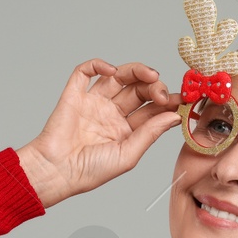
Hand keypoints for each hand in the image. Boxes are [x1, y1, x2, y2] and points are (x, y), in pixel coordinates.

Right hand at [16, 58, 184, 209]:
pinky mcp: (74, 95)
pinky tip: (112, 70)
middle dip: (155, 86)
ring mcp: (93, 103)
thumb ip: (150, 133)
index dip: (167, 101)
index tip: (181, 99)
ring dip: (137, 70)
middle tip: (162, 93)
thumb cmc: (89, 171)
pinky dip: (98, 65)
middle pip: (139, 89)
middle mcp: (110, 114)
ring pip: (119, 76)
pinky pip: (85, 72)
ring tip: (150, 75)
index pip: (151, 108)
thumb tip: (174, 116)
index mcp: (125, 131)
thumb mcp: (128, 154)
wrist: (56, 172)